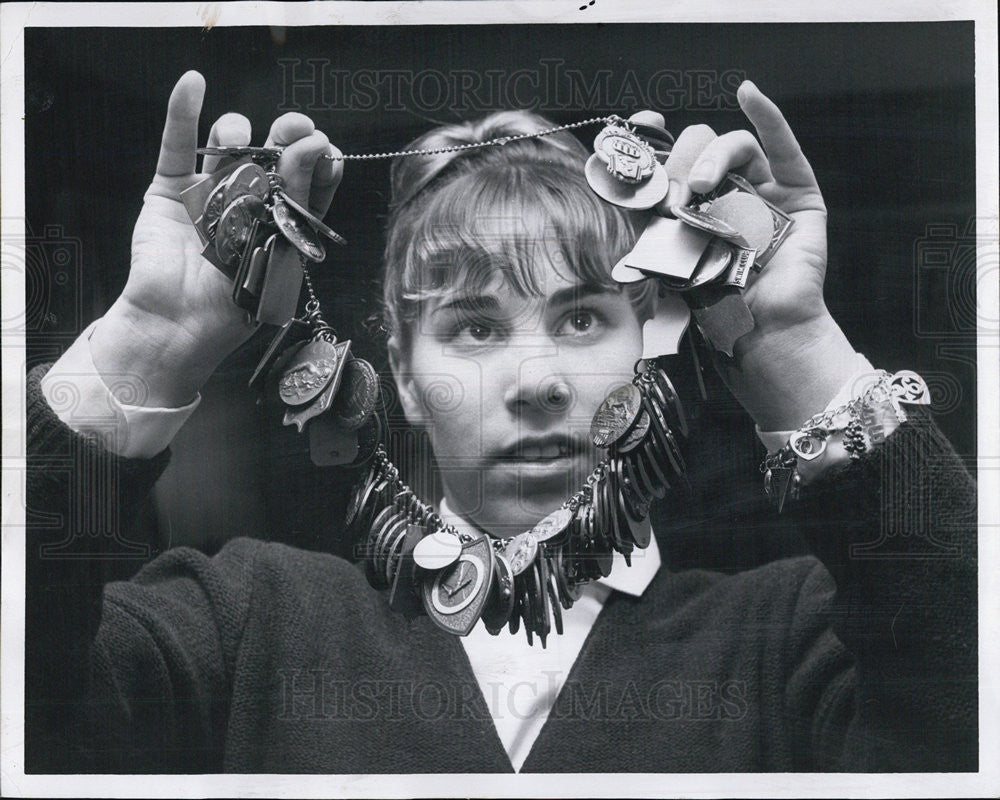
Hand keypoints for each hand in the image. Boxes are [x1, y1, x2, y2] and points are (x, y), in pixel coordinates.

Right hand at [90, 71, 342, 406]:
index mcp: (284, 224)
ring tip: (245, 142)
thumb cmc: (233, 307)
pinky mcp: (172, 190)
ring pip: (230, 144)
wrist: (179, 326)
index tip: (330, 152)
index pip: (311, 183)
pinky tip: (192, 84)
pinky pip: (177, 145)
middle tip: (296, 130)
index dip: (321, 164)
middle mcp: (250, 204)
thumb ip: (298, 200)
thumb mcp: (279, 253)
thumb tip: (316, 148)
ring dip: (241, 131)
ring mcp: (211, 193)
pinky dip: (182, 111)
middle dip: (287, 135)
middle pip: (274, 154)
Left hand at [666, 81, 857, 429]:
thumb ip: (649, 236)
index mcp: (691, 206)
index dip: (654, 141)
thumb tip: (619, 216)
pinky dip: (768, 116)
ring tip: (700, 187)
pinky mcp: (795, 191)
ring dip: (711, 158)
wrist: (762, 330)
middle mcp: (724, 193)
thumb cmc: (719, 305)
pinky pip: (783, 146)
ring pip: (731, 147)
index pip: (670, 161)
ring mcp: (761, 189)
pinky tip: (750, 95)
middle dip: (683, 165)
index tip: (637, 128)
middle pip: (697, 149)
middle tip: (678, 196)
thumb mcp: (672, 266)